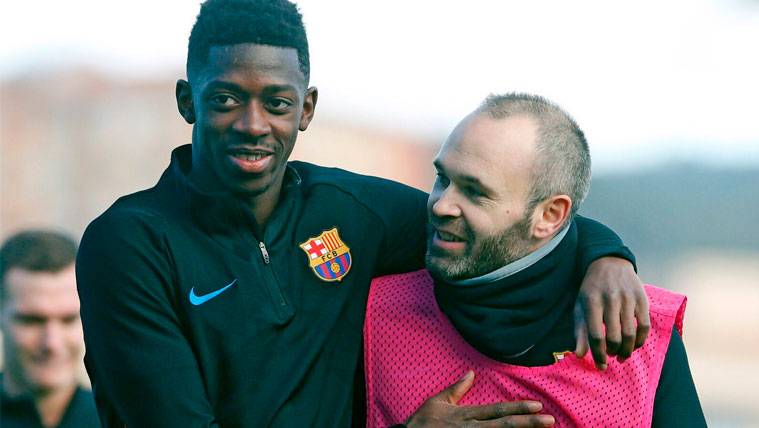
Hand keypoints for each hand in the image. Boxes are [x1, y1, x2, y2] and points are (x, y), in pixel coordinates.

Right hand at [405, 371, 554, 427]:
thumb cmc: (421, 423)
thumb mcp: (436, 402)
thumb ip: (456, 389)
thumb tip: (471, 373)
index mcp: (466, 415)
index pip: (497, 410)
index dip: (518, 408)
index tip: (537, 406)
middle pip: (504, 425)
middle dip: (528, 423)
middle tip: (549, 421)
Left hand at [574, 256, 649, 368]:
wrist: (609, 263)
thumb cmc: (591, 289)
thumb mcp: (580, 306)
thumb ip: (579, 331)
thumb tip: (579, 356)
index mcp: (591, 301)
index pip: (596, 335)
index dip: (598, 354)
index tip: (600, 365)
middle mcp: (610, 299)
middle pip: (615, 337)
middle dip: (613, 353)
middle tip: (612, 356)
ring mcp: (628, 298)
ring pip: (631, 334)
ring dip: (627, 350)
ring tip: (622, 355)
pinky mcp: (642, 298)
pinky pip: (645, 326)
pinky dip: (641, 340)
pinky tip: (635, 345)